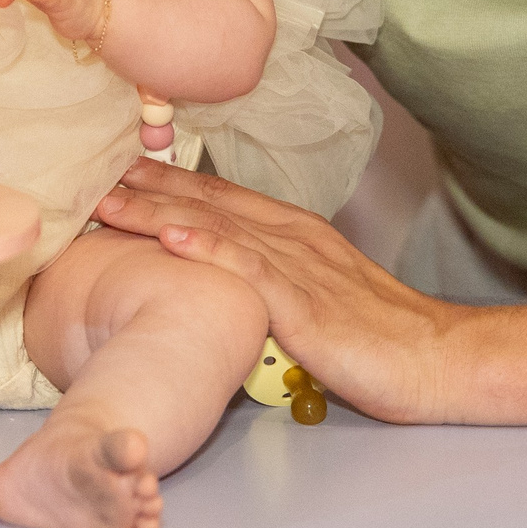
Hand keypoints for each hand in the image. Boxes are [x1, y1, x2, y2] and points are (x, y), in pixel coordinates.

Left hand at [93, 158, 455, 422]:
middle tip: (90, 171)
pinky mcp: (306, 304)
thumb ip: (271, 281)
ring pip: (217, 227)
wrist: (436, 359)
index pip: (217, 196)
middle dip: (146, 186)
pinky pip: (250, 270)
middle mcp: (291, 238)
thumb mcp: (314, 297)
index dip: (164, 179)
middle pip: (207, 202)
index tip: (116, 168)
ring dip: (158, 210)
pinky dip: (208, 249)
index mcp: (293, 233)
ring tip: (109, 200)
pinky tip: (172, 237)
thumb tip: (224, 284)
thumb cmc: (378, 337)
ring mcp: (298, 267)